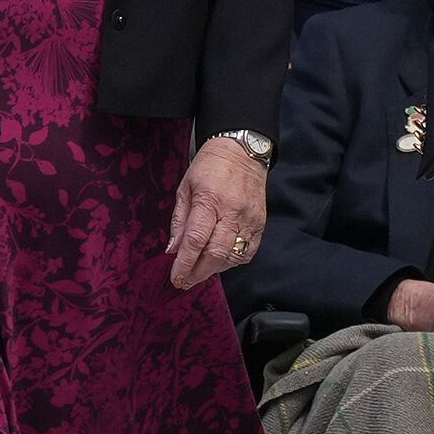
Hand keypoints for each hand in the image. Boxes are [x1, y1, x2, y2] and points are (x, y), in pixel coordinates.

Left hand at [166, 134, 265, 290]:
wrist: (242, 152)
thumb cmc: (209, 167)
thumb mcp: (185, 188)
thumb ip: (180, 221)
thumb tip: (173, 249)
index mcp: (210, 201)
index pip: (196, 240)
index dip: (184, 263)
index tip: (175, 278)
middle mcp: (233, 212)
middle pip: (216, 253)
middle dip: (199, 273)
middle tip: (185, 281)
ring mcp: (250, 219)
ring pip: (234, 256)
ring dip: (214, 269)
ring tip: (199, 271)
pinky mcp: (260, 223)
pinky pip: (248, 251)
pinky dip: (232, 261)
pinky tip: (219, 261)